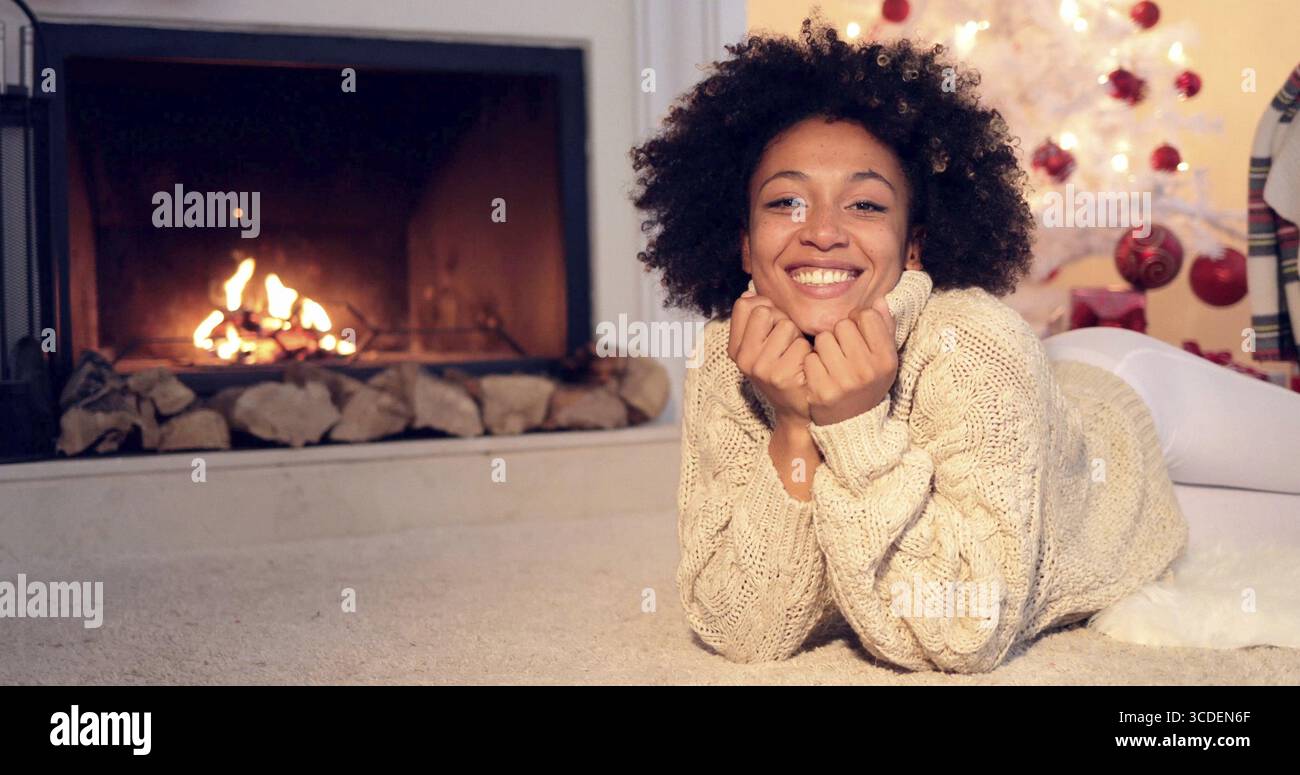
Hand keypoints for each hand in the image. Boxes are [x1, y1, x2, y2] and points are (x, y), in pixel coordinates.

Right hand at [728, 291, 812, 424]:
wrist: (796, 408)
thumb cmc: (783, 368)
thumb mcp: (762, 345)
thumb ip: (755, 320)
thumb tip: (750, 294)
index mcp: (735, 348)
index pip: (744, 305)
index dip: (765, 308)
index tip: (771, 325)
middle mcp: (743, 358)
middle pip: (765, 311)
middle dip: (782, 321)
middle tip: (787, 343)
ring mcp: (760, 368)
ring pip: (786, 326)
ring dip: (797, 338)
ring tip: (795, 356)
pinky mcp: (780, 376)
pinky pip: (802, 345)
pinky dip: (808, 353)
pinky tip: (803, 367)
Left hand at [804, 296, 897, 425]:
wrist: (852, 424)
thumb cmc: (868, 383)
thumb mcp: (884, 359)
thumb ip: (884, 328)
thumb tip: (878, 300)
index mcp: (886, 359)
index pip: (867, 316)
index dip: (858, 320)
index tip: (856, 334)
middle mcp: (867, 370)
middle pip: (842, 325)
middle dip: (839, 334)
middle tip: (842, 352)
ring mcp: (844, 382)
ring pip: (823, 339)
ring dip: (823, 348)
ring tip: (831, 363)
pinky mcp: (821, 391)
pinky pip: (809, 358)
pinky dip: (812, 364)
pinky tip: (821, 375)